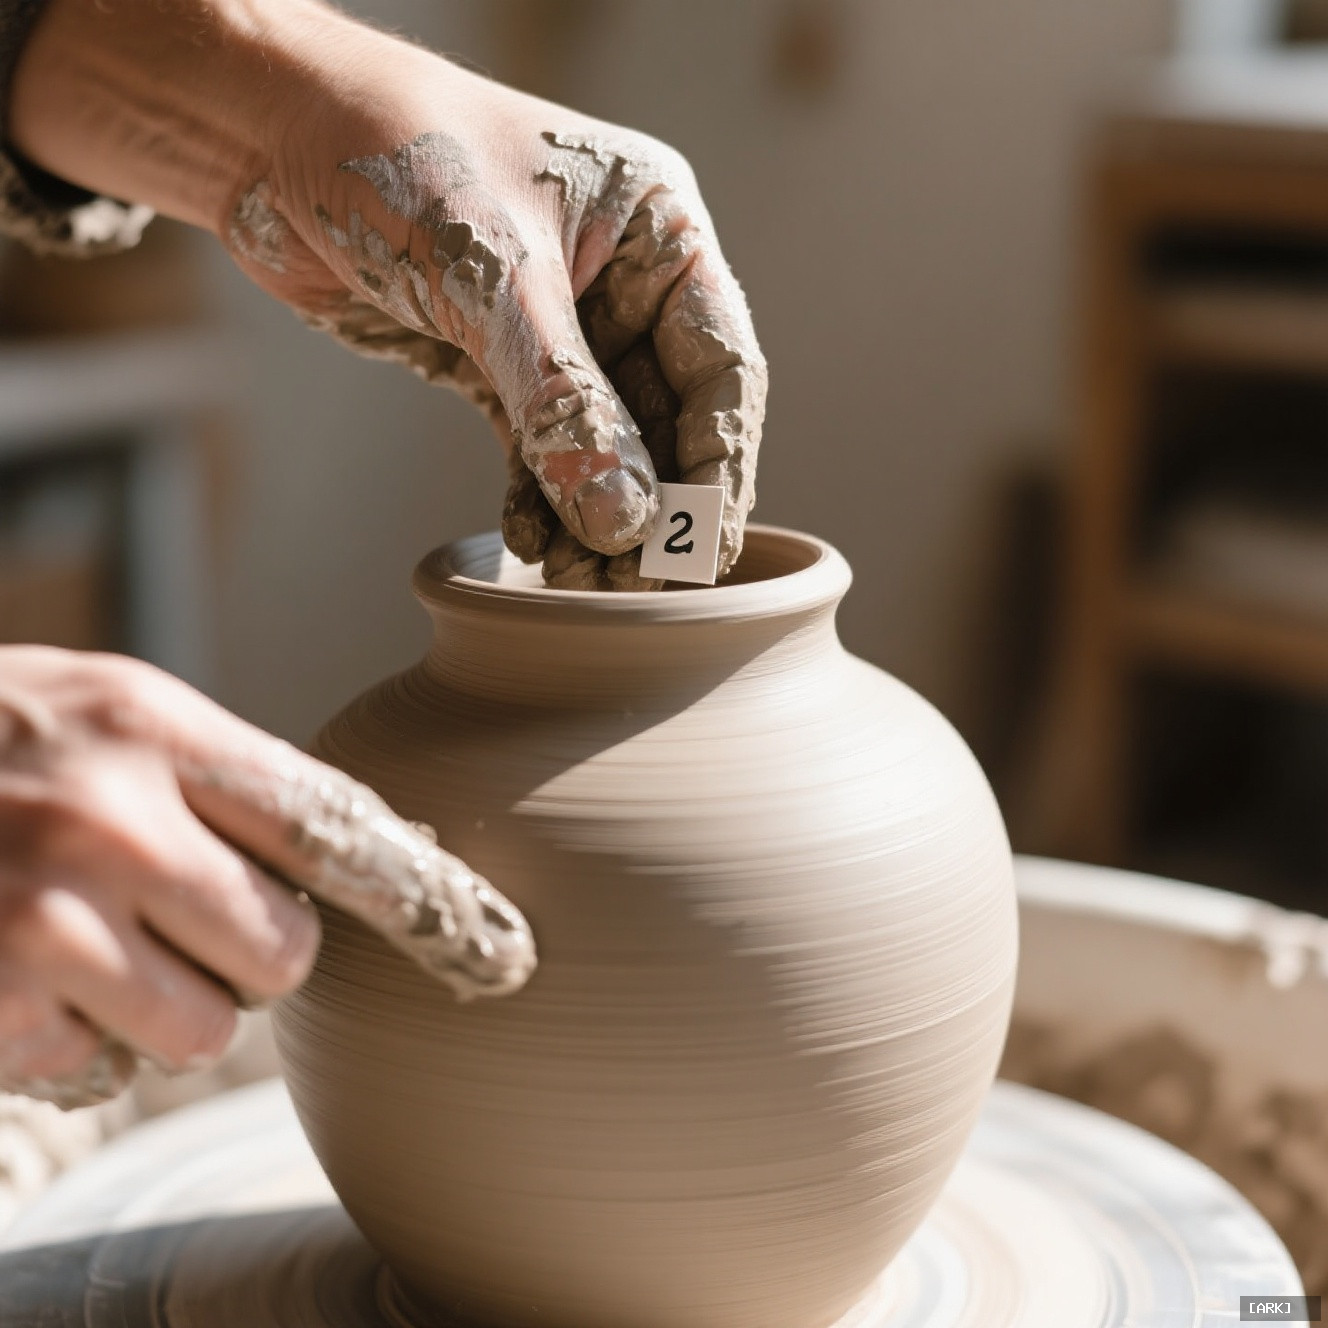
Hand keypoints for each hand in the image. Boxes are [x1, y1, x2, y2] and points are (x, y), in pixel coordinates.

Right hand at [0, 647, 533, 1108]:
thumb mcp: (107, 713)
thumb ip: (223, 774)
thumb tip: (362, 851)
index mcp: (154, 728)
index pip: (331, 822)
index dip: (420, 893)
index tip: (498, 946)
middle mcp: (107, 822)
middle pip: (288, 951)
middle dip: (258, 953)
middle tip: (193, 915)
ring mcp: (40, 924)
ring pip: (205, 1030)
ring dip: (169, 1004)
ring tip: (93, 938)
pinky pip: (98, 1064)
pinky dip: (71, 1033)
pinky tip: (18, 967)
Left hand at [229, 24, 767, 587]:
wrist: (270, 138)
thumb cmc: (395, 154)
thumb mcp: (492, 276)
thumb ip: (563, 400)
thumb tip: (628, 520)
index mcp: (658, 229)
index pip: (720, 365)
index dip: (719, 465)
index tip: (703, 551)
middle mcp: (622, 282)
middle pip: (668, 419)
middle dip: (653, 508)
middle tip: (640, 589)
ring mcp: (561, 327)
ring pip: (604, 445)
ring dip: (595, 518)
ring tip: (581, 584)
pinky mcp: (498, 363)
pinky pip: (537, 448)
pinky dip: (539, 501)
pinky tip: (534, 546)